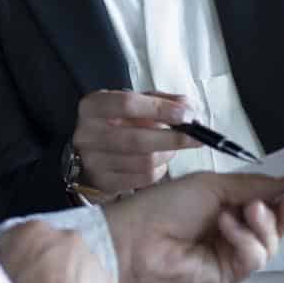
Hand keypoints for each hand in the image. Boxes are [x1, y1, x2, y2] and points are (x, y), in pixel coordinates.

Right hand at [72, 89, 200, 193]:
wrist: (90, 151)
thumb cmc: (116, 122)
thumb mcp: (132, 103)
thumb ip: (159, 100)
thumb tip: (187, 105)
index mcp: (92, 106)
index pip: (127, 104)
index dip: (160, 109)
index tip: (185, 114)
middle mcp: (87, 134)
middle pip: (138, 138)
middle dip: (173, 138)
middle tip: (196, 137)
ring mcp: (94, 161)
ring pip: (144, 161)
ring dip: (167, 154)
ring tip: (172, 147)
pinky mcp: (104, 182)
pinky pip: (143, 178)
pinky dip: (160, 170)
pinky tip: (160, 161)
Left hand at [103, 172, 283, 282]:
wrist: (137, 238)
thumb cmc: (166, 205)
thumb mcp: (214, 185)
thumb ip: (255, 185)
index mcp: (230, 204)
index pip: (269, 200)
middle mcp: (235, 229)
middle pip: (277, 224)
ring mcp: (233, 253)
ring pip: (271, 242)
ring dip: (264, 222)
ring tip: (249, 210)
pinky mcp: (230, 275)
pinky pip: (254, 256)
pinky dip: (244, 239)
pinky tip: (226, 227)